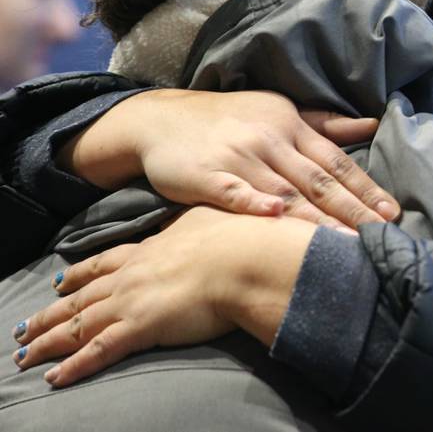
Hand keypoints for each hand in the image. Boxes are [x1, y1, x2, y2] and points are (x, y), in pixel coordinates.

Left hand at [11, 206, 316, 386]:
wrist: (242, 258)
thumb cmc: (234, 237)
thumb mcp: (206, 219)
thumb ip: (189, 224)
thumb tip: (186, 221)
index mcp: (149, 250)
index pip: (104, 264)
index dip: (80, 274)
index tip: (60, 282)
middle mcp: (132, 276)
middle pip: (81, 297)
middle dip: (51, 312)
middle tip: (27, 324)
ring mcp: (132, 301)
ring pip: (78, 324)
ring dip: (49, 341)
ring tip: (26, 352)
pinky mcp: (140, 328)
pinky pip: (98, 352)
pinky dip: (73, 367)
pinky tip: (54, 378)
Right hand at [58, 89, 399, 227]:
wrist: (162, 118)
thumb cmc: (231, 118)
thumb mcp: (279, 110)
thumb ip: (325, 124)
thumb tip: (372, 126)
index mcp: (290, 126)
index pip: (335, 161)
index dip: (364, 187)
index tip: (391, 213)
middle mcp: (269, 140)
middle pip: (317, 180)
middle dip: (352, 209)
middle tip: (380, 235)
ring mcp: (238, 157)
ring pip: (284, 191)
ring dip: (315, 218)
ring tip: (345, 243)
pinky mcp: (207, 175)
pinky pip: (234, 192)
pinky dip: (254, 204)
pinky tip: (276, 217)